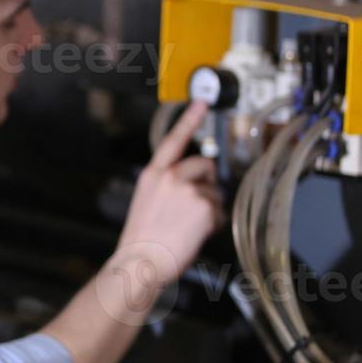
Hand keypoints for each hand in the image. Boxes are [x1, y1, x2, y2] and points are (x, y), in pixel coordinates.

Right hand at [114, 100, 224, 285]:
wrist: (141, 260)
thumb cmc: (144, 238)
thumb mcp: (148, 201)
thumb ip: (168, 185)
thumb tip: (196, 182)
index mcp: (153, 174)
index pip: (173, 140)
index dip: (189, 120)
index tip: (201, 102)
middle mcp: (169, 177)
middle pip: (205, 165)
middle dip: (207, 182)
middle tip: (196, 205)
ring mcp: (187, 189)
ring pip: (215, 191)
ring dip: (210, 207)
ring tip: (189, 225)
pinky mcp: (203, 205)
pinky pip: (220, 210)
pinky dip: (213, 223)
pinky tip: (195, 233)